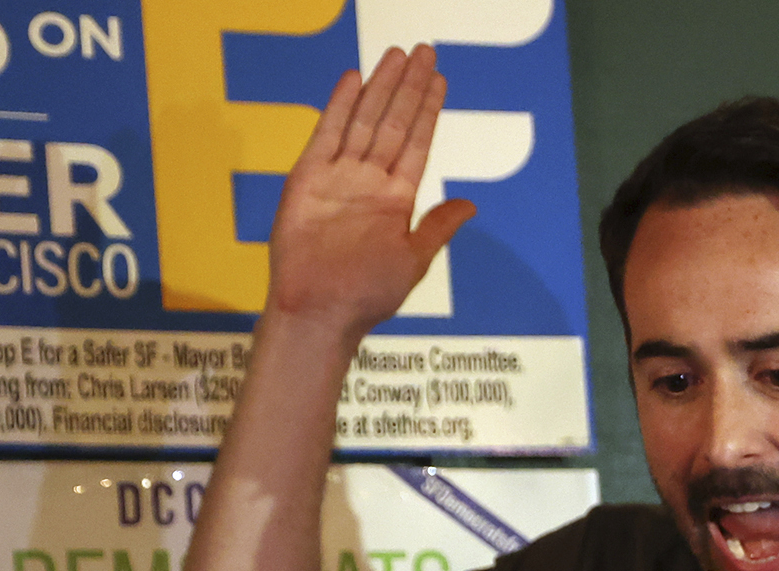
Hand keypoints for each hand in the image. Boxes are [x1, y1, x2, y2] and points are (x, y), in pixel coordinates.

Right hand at [267, 46, 475, 332]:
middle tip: (424, 51)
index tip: (439, 79)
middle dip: (409, 87)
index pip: (417, 143)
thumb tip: (470, 204)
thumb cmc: (368, 295)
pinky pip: (326, 134)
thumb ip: (438, 227)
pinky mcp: (309, 178)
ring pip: (365, 120)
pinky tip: (354, 79)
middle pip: (394, 122)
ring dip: (381, 87)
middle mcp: (370, 181)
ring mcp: (339, 176)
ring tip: (397, 54)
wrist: (323, 311)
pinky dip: (339, 107)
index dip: (428, 110)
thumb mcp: (415, 260)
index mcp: (397, 199)